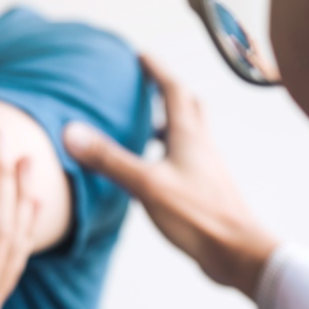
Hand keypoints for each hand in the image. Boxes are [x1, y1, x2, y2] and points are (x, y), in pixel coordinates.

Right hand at [64, 54, 279, 298]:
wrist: (236, 253)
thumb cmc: (198, 216)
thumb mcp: (146, 184)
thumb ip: (109, 159)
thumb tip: (72, 132)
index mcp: (189, 136)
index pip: (173, 90)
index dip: (156, 70)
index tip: (140, 56)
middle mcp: (201, 146)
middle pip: (189, 107)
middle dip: (168, 91)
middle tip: (148, 85)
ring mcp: (206, 168)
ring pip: (190, 134)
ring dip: (170, 123)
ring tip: (147, 125)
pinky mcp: (205, 190)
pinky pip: (187, 160)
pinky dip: (170, 153)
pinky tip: (155, 170)